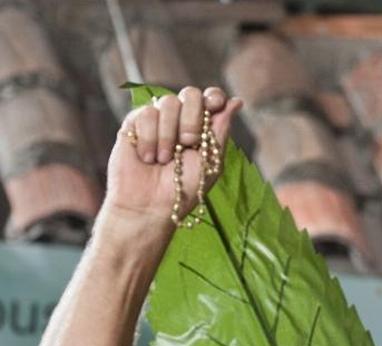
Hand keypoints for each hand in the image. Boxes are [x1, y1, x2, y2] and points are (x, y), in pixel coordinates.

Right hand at [104, 86, 241, 227]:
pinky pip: (146, 112)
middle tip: (188, 143)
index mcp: (202, 127)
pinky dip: (150, 137)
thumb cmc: (184, 189)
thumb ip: (221, 130)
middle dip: (192, 118)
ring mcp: (157, 120)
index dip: (214, 96)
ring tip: (165, 159)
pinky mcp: (133, 123)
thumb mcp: (211, 161)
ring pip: (168, 102)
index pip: (210, 97)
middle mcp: (180, 119)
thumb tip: (237, 101)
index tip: (215, 104)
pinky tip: (148, 157)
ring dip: (169, 133)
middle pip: (190, 93)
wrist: (150, 205)